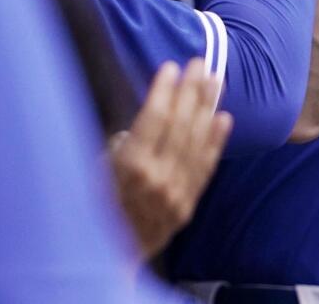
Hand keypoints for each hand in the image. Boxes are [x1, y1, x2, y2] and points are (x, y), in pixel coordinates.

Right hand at [108, 60, 231, 257]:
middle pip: (180, 124)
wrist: (107, 256)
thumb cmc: (93, 206)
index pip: (154, 118)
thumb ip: (121, 143)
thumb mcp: (95, 170)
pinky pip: (205, 167)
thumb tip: (148, 111)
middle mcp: (157, 178)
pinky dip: (216, 141)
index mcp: (130, 167)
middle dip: (190, 90)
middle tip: (200, 62)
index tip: (171, 66)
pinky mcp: (187, 205)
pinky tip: (224, 117)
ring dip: (207, 107)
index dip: (164, 90)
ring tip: (216, 80)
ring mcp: (176, 193)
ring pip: (197, 141)